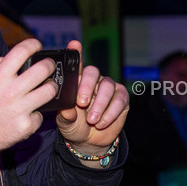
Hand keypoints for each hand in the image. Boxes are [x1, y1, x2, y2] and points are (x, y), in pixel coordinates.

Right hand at [0, 39, 57, 178]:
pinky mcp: (26, 126)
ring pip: (50, 91)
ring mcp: (20, 110)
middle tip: (47, 66)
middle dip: (48, 64)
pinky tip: (27, 113)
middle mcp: (10, 92)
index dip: (33, 44)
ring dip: (50, 87)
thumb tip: (8, 57)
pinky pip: (41, 114)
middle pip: (43, 69)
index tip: (36, 45)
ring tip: (44, 88)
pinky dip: (36, 113)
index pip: (21, 52)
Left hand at [56, 40, 128, 156]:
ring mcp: (108, 87)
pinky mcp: (121, 98)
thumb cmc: (73, 126)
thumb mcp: (65, 122)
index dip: (76, 53)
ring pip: (107, 86)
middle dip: (86, 87)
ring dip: (99, 104)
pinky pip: (119, 100)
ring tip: (91, 120)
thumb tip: (67, 109)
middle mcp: (92, 80)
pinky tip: (101, 123)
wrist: (89, 141)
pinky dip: (110, 112)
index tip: (74, 44)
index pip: (75, 65)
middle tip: (81, 103)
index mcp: (75, 82)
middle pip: (93, 72)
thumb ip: (65, 114)